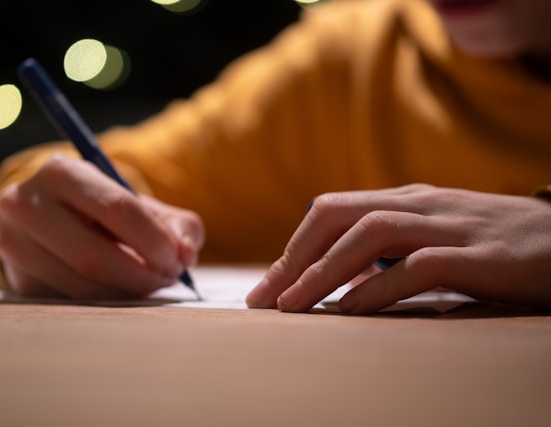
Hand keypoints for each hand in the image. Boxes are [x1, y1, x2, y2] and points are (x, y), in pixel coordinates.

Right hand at [0, 153, 203, 298]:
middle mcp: (24, 203)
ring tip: (149, 284)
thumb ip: (177, 226)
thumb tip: (187, 255)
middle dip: (140, 274)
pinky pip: (68, 301)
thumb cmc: (106, 212)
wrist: (54, 220)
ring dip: (126, 292)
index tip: (177, 261)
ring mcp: (13, 243)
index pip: (117, 208)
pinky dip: (105, 302)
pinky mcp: (15, 277)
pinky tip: (122, 291)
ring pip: (81, 285)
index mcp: (60, 171)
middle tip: (167, 279)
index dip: (153, 240)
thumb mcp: (143, 206)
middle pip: (93, 255)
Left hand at [246, 184, 550, 313]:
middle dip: (296, 257)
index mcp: (406, 200)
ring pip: (370, 234)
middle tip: (266, 299)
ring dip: (324, 271)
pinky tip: (352, 310)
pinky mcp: (482, 256)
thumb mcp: (435, 237)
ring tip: (293, 306)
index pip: (331, 210)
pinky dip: (380, 287)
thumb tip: (339, 276)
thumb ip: (390, 248)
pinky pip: (419, 267)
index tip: (267, 288)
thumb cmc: (495, 245)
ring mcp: (451, 227)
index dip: (294, 248)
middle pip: (339, 215)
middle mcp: (421, 205)